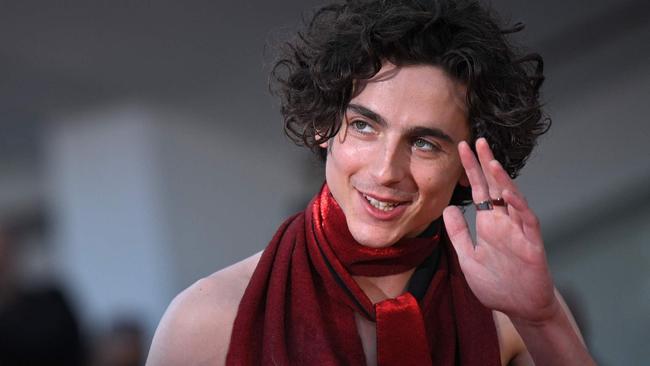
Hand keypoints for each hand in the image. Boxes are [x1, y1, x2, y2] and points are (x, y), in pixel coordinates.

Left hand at [443, 138, 559, 323]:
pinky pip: (526, 218)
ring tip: (490, 159)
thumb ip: (458, 233)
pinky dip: (518, 203)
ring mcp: (519, 230)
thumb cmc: (497, 284)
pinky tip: (508, 189)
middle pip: (495, 187)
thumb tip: (448, 208)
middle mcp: (504, 222)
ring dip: (502, 179)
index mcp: (489, 224)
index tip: (461, 149)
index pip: (479, 191)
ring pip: (512, 198)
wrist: (521, 308)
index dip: (471, 170)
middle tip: (477, 140)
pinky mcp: (532, 243)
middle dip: (486, 164)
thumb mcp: (468, 257)